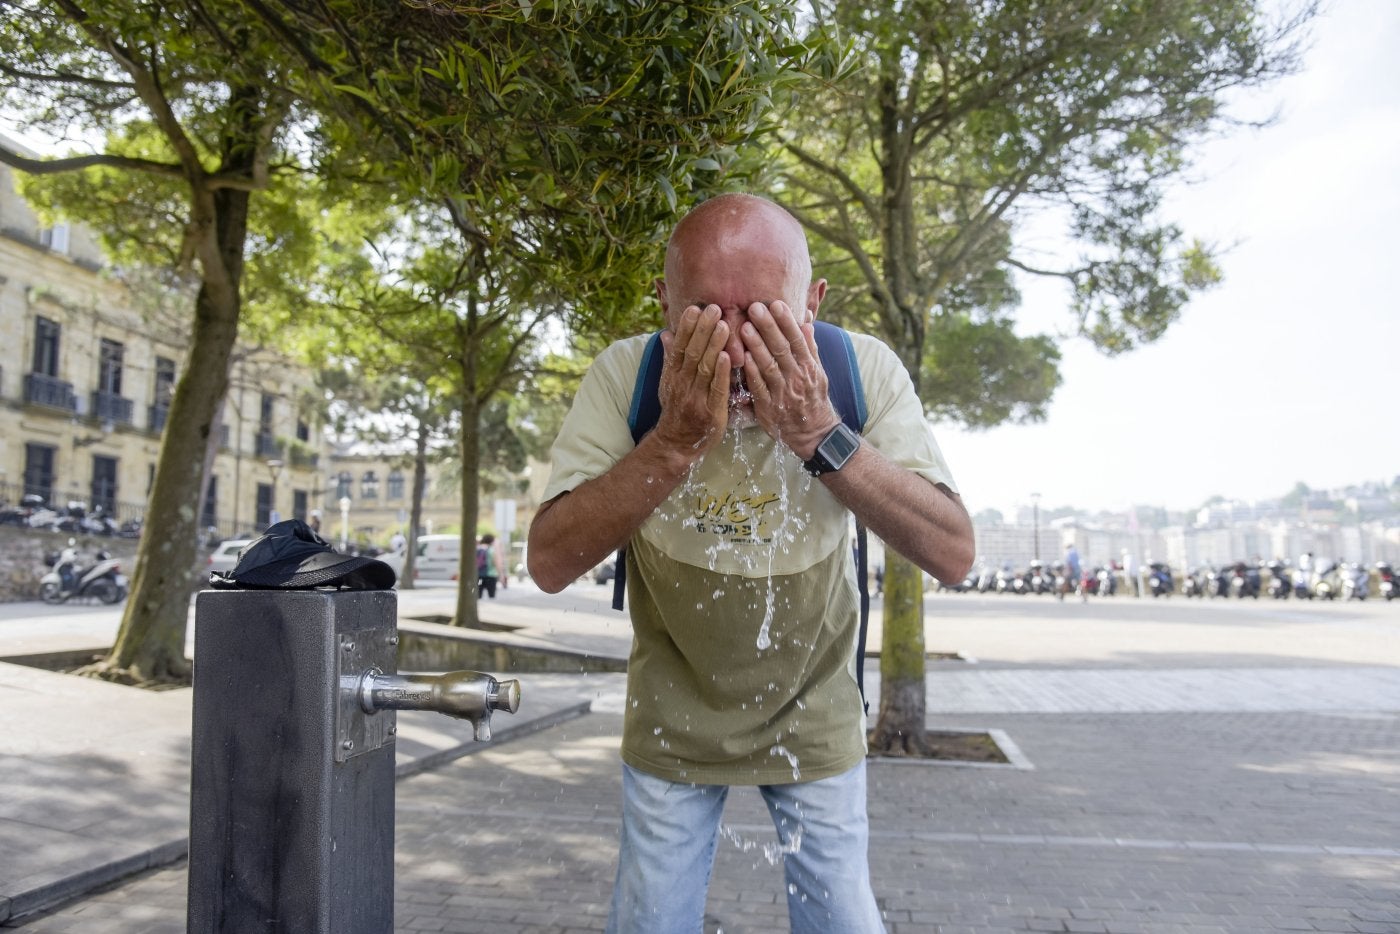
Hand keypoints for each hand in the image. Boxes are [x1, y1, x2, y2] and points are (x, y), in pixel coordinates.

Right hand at [653, 304, 731, 459]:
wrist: (676, 444)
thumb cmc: (676, 410)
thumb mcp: (668, 383)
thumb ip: (670, 358)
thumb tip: (666, 333)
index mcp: (672, 375)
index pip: (678, 346)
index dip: (686, 327)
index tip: (694, 308)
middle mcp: (682, 384)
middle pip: (692, 353)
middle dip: (703, 330)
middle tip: (714, 309)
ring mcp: (696, 398)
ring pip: (704, 367)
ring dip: (714, 345)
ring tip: (724, 325)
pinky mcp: (711, 412)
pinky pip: (717, 389)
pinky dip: (721, 372)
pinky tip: (727, 356)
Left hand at [738, 301, 840, 458]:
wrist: (813, 433)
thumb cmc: (813, 398)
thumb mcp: (817, 372)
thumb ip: (810, 348)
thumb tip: (806, 321)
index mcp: (809, 367)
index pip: (798, 340)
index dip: (787, 322)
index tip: (776, 304)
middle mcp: (797, 378)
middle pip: (782, 349)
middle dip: (768, 327)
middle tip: (754, 307)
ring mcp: (783, 393)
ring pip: (769, 366)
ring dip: (757, 346)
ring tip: (744, 327)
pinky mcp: (769, 407)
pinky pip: (759, 387)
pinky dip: (752, 372)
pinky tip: (742, 357)